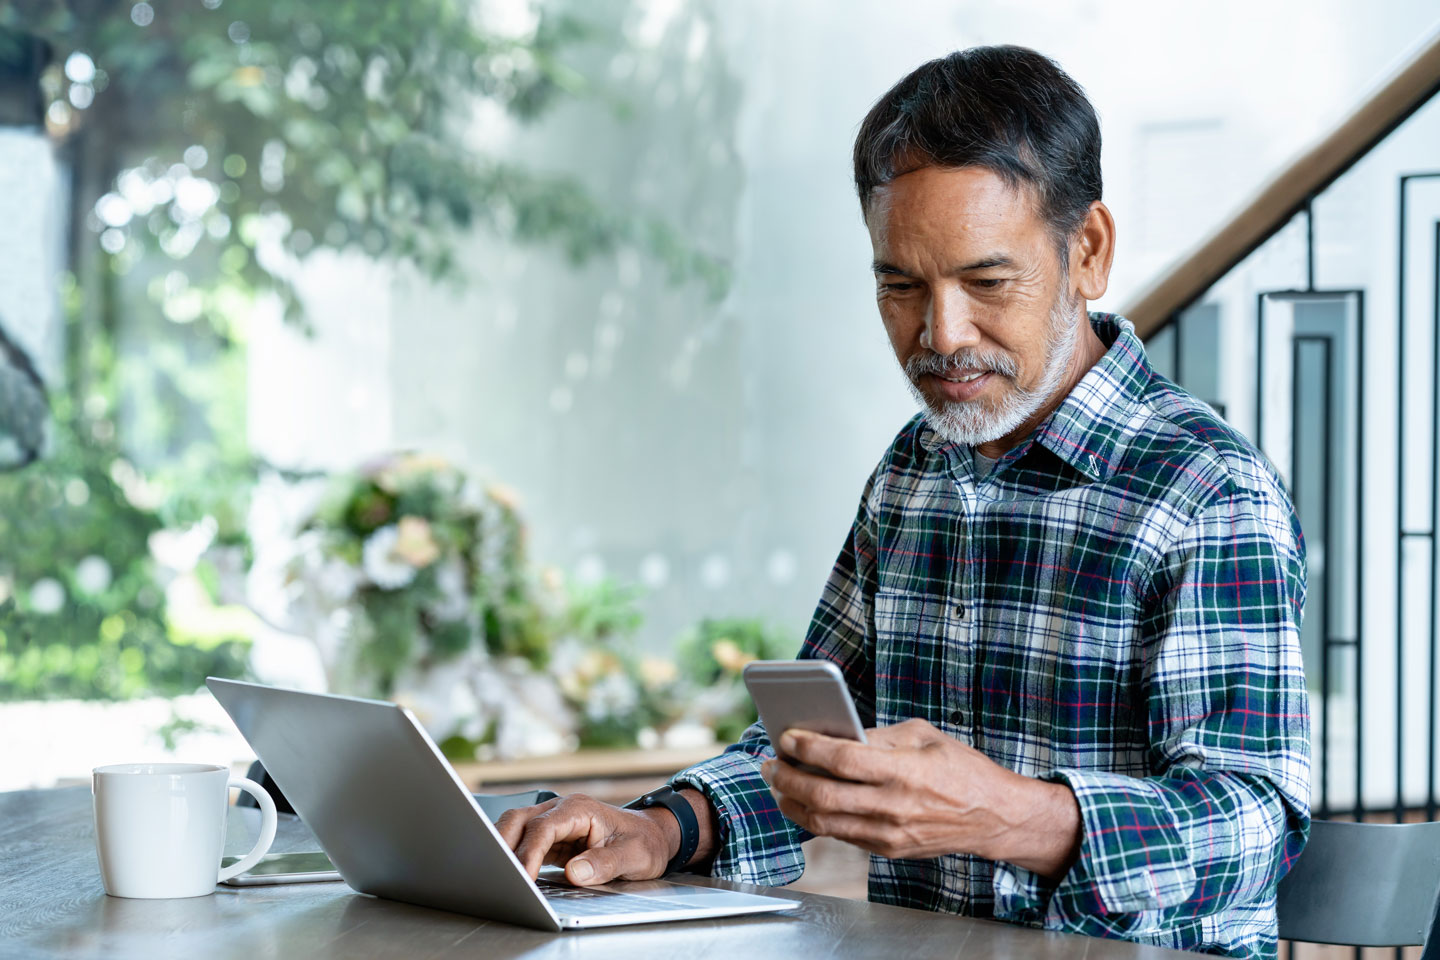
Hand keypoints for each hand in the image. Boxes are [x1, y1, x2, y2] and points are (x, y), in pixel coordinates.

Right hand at [495, 793, 676, 885]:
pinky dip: (513, 855)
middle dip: (503, 844)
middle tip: (497, 874)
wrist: (653, 836)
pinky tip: (509, 872)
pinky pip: (526, 842)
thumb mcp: (634, 855)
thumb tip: (574, 872)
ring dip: (503, 847)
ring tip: (495, 873)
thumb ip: (604, 863)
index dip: (530, 853)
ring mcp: (555, 821)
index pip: (544, 828)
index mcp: (580, 809)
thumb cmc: (645, 842)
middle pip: (520, 820)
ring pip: (517, 827)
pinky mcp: (553, 837)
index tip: (522, 876)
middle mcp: (563, 810)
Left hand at [760, 718, 1079, 877]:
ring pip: (825, 823)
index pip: (842, 759)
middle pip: (823, 796)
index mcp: (904, 770)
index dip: (807, 748)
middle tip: (770, 764)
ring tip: (779, 785)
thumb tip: (837, 734)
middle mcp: (894, 806)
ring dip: (793, 804)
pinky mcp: (889, 850)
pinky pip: (842, 835)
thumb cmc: (961, 769)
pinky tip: (806, 803)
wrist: (994, 817)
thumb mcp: (924, 735)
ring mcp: (890, 833)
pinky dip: (817, 819)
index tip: (786, 736)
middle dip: (788, 779)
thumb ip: (879, 736)